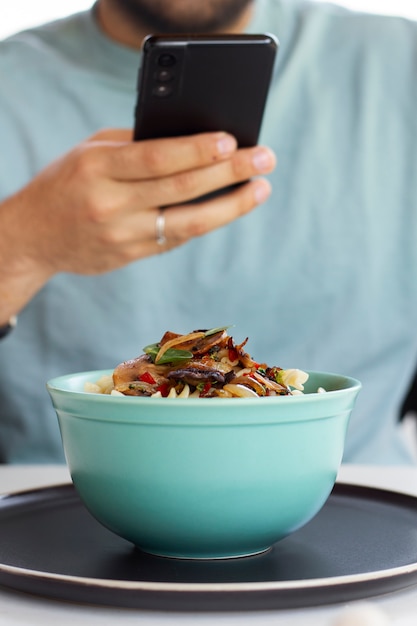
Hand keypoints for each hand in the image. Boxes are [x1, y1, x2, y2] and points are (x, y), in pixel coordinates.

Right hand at [0, 129, 274, 318]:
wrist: (34, 236)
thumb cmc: (67, 183)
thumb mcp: (90, 152)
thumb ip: (135, 146)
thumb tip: (193, 142)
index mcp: (97, 168)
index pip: (156, 157)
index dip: (197, 149)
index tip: (233, 139)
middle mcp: (110, 204)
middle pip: (181, 189)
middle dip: (230, 172)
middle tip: (265, 158)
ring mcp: (122, 236)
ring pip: (188, 223)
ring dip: (232, 206)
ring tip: (260, 189)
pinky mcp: (131, 256)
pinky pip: (177, 238)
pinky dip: (206, 221)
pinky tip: (229, 207)